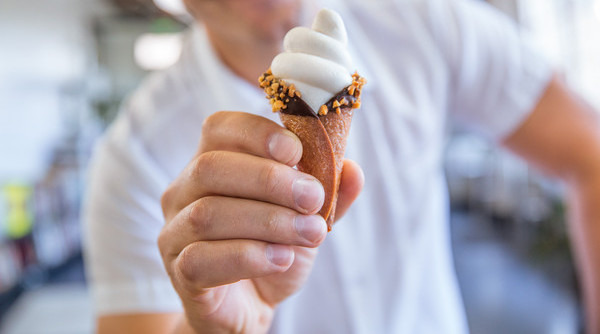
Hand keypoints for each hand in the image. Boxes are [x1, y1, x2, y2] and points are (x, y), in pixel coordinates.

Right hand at [158, 111, 363, 332]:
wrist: (253, 304)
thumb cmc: (274, 248)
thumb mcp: (307, 217)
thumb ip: (328, 194)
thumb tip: (353, 170)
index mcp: (213, 163)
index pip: (219, 127)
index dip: (257, 133)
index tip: (297, 152)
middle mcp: (184, 191)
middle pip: (211, 167)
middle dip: (270, 180)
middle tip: (313, 199)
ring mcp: (174, 232)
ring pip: (208, 213)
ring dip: (268, 221)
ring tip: (310, 233)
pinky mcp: (178, 271)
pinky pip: (202, 258)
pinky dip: (249, 256)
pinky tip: (282, 259)